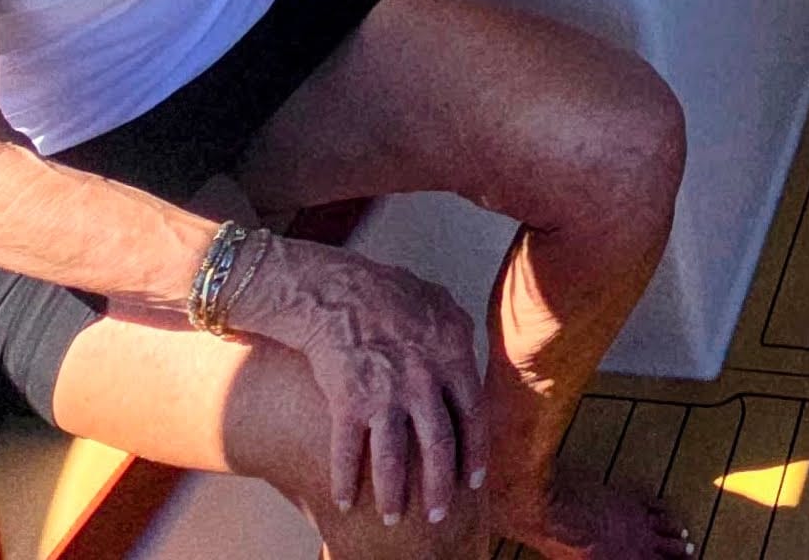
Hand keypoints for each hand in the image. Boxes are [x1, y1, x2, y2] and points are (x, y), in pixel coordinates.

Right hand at [238, 239, 489, 529]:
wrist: (333, 290)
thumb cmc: (385, 292)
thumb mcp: (438, 302)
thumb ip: (458, 333)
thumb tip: (470, 356)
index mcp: (450, 354)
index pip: (472, 414)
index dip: (475, 452)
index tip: (475, 480)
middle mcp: (422, 378)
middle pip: (439, 445)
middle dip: (439, 487)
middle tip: (437, 514)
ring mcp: (385, 391)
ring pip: (394, 458)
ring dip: (393, 494)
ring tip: (391, 518)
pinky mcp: (346, 400)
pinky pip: (347, 451)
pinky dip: (344, 480)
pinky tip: (343, 500)